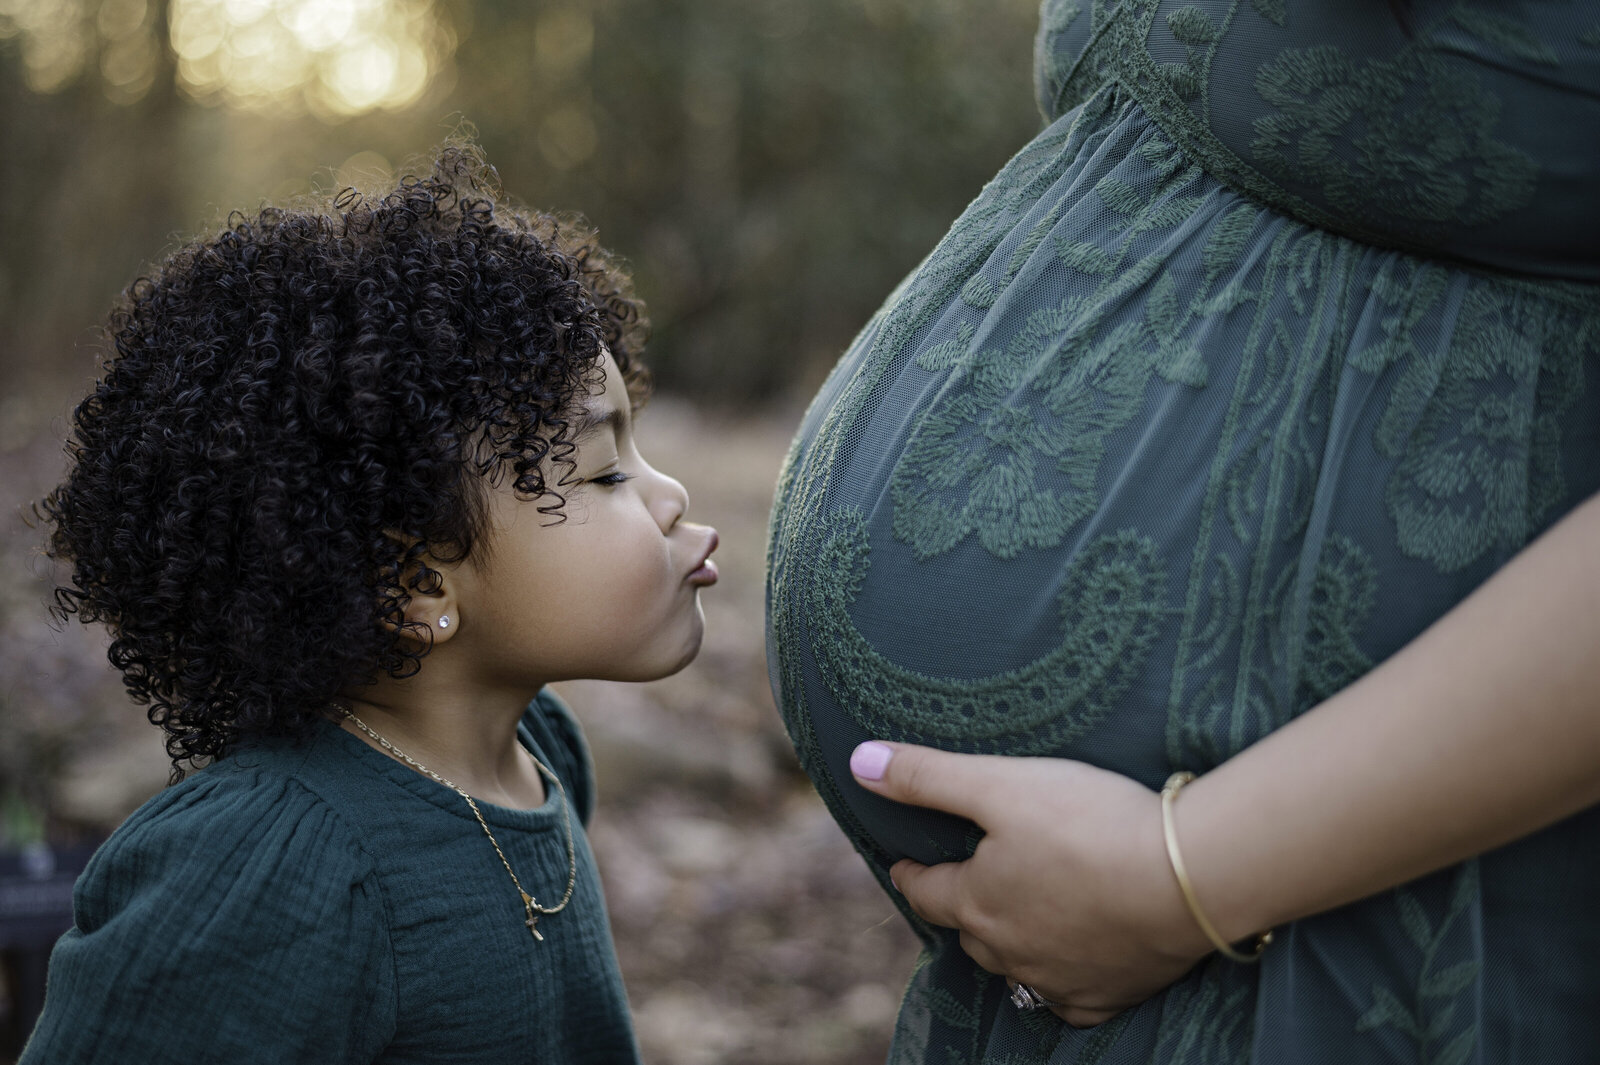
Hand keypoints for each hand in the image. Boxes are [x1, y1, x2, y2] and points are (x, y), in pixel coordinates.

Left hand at [849, 741, 1214, 1026]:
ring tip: (1018, 915)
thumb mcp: (1000, 784)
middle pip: (969, 931)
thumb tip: (859, 763)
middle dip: (963, 907)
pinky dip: (1064, 980)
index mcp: (976, 901)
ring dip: (1010, 942)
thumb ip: (928, 776)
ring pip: (1016, 965)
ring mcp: (1058, 979)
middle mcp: (1008, 950)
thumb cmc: (1088, 822)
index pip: (924, 890)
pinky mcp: (1107, 996)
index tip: (905, 862)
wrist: (1187, 878)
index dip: (912, 872)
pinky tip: (1071, 964)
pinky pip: (1070, 999)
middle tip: (969, 883)